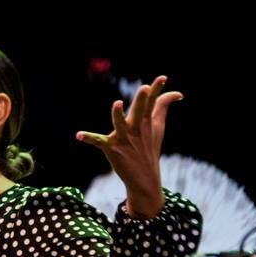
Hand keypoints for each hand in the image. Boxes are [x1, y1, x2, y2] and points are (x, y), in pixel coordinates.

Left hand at [75, 75, 182, 217]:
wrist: (144, 178)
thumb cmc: (149, 148)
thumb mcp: (157, 127)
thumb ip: (163, 107)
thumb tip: (177, 93)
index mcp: (146, 122)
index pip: (153, 103)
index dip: (157, 89)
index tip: (162, 77)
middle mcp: (135, 128)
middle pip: (139, 111)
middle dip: (141, 100)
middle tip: (145, 88)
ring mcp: (123, 138)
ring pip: (120, 124)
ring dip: (118, 115)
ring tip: (118, 104)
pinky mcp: (111, 147)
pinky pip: (98, 141)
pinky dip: (88, 138)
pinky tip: (78, 135)